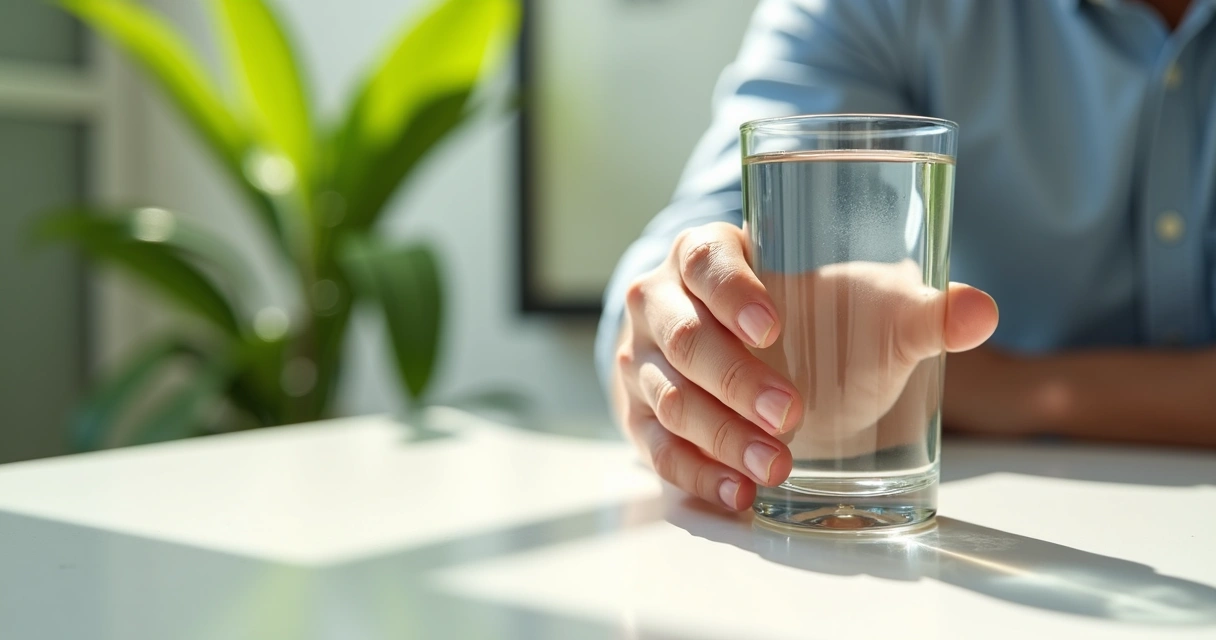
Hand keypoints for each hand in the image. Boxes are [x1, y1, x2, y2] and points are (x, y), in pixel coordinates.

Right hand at [611, 222, 997, 510]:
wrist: (766, 361)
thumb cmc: (810, 321)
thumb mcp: (864, 309)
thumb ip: (920, 310)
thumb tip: (982, 311)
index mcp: (706, 254)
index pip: (704, 259)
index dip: (732, 291)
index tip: (774, 329)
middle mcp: (661, 301)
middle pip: (683, 336)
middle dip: (736, 381)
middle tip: (791, 416)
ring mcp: (642, 360)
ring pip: (669, 397)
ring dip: (721, 436)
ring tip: (777, 467)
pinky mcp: (640, 416)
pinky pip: (656, 448)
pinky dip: (696, 473)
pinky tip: (739, 494)